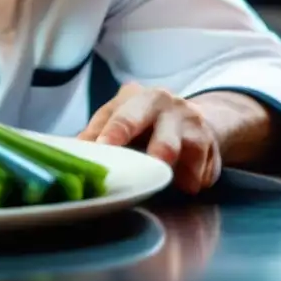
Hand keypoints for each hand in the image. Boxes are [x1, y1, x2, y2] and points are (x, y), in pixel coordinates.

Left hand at [78, 83, 221, 193]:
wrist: (192, 120)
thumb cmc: (143, 122)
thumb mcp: (119, 118)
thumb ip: (97, 134)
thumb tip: (70, 151)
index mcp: (135, 96)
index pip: (120, 116)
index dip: (111, 134)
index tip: (101, 149)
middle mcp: (165, 103)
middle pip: (151, 125)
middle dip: (148, 146)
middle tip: (139, 162)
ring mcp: (190, 122)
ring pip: (184, 148)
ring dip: (173, 166)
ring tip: (166, 178)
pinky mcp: (209, 145)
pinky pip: (201, 170)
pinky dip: (192, 180)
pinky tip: (186, 184)